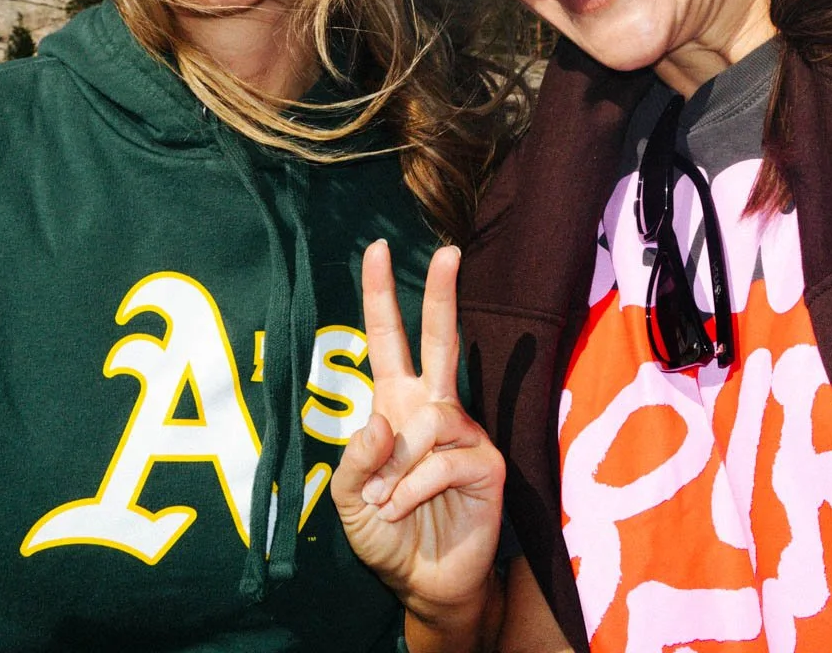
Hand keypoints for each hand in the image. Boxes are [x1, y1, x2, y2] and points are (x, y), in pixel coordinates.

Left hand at [332, 241, 503, 640]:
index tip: (378, 249)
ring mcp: (464, 434)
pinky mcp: (485, 465)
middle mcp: (433, 409)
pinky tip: (404, 511)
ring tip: (386, 502)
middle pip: (440, 341)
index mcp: (396, 404)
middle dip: (443, 295)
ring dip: (393, 471)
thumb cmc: (384, 532)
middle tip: (450, 251)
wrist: (421, 582)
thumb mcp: (346, 498)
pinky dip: (410, 491)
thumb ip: (354, 459)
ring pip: (423, 425)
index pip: (389, 340)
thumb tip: (383, 420)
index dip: (380, 296)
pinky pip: (437, 464)